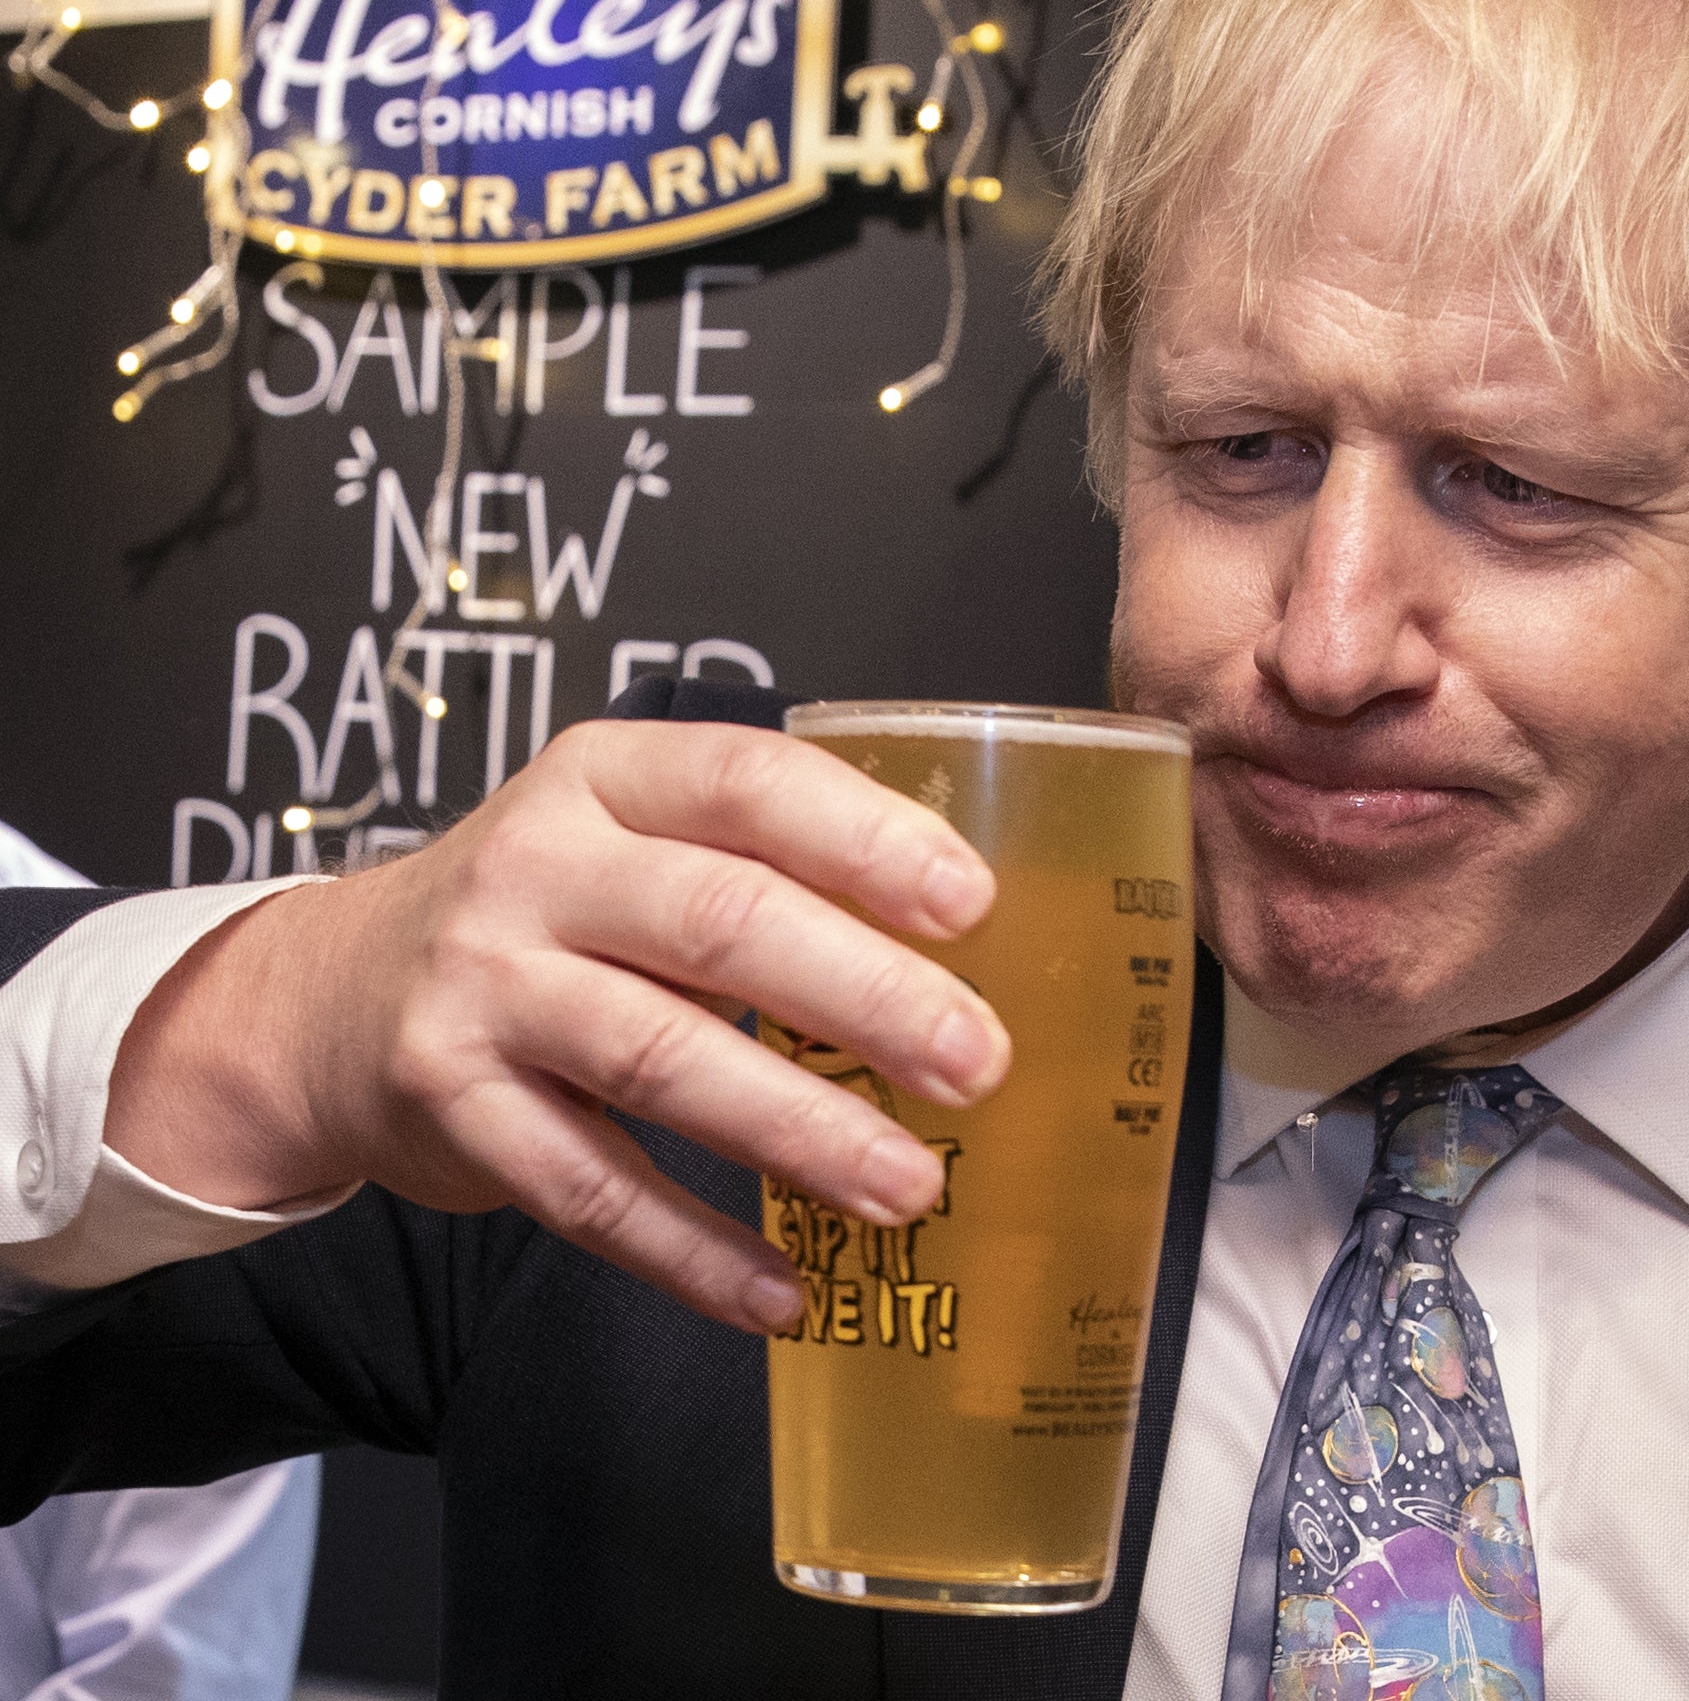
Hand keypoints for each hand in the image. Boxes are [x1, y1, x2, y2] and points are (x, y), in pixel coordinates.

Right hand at [106, 719, 1009, 1334]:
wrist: (329, 997)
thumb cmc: (547, 914)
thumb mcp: (633, 841)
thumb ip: (766, 868)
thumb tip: (971, 954)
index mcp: (608, 778)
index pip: (750, 785)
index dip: (868, 841)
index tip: (973, 906)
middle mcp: (537, 869)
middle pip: (721, 923)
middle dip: (867, 997)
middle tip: (978, 1064)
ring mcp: (485, 989)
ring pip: (661, 1060)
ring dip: (799, 1133)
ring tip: (908, 1188)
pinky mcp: (455, 1108)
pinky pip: (590, 1191)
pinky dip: (693, 1250)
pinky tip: (782, 1291)